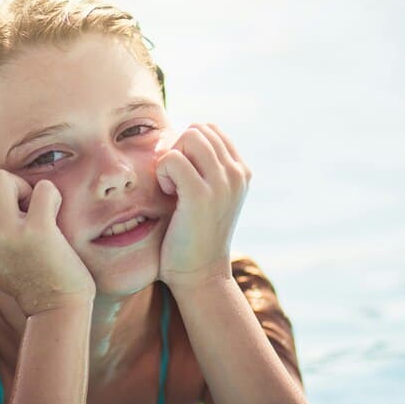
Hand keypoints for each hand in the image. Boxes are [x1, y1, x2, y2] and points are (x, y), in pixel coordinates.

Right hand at [0, 168, 94, 315]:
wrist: (54, 308)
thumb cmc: (26, 279)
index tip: (1, 209)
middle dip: (1, 183)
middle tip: (20, 207)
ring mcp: (9, 233)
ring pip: (1, 177)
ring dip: (23, 186)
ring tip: (35, 209)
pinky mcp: (39, 232)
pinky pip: (43, 189)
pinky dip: (52, 195)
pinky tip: (54, 213)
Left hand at [155, 123, 250, 288]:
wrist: (199, 274)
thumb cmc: (194, 234)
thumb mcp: (209, 195)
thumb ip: (204, 166)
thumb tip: (180, 136)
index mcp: (241, 171)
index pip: (210, 129)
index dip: (187, 145)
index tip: (182, 175)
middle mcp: (238, 174)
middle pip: (198, 129)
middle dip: (178, 149)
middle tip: (174, 181)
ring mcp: (223, 183)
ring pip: (188, 137)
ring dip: (171, 158)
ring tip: (172, 187)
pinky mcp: (202, 195)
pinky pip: (173, 159)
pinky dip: (162, 173)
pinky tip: (168, 194)